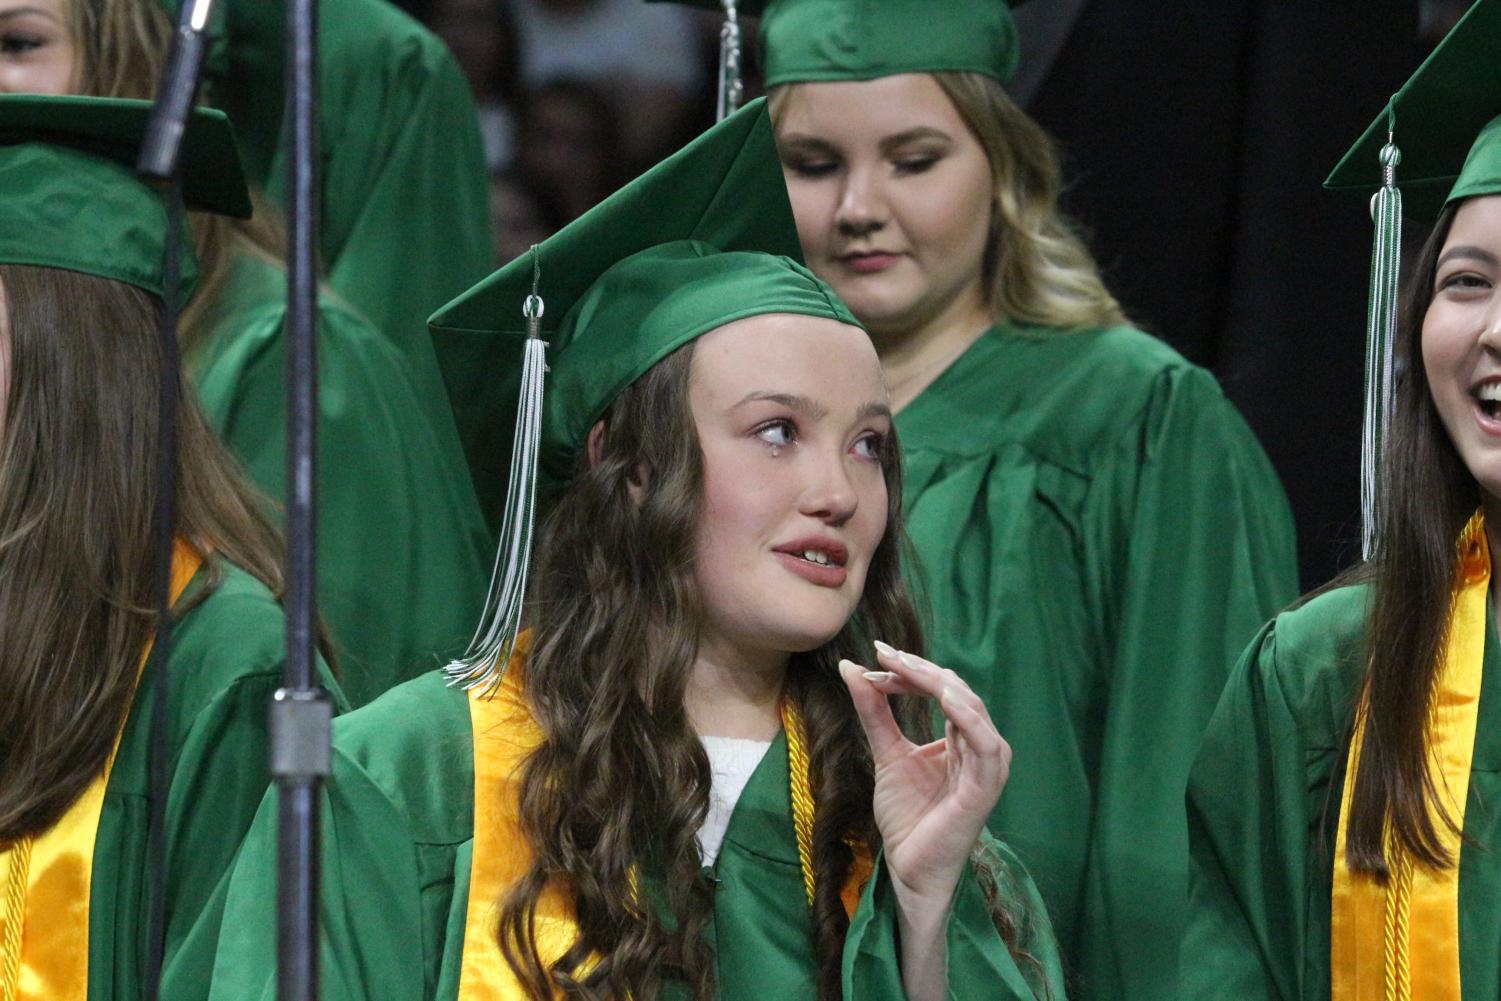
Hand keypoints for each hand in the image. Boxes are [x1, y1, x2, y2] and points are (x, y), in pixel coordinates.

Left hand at [838, 643, 1009, 904]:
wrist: (907, 867)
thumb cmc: (906, 816)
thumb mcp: (886, 753)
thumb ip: (875, 712)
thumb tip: (852, 668)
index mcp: (962, 739)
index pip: (943, 690)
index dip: (910, 671)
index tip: (875, 658)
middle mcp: (980, 748)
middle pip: (957, 692)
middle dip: (919, 670)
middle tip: (884, 655)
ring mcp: (986, 768)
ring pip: (972, 710)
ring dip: (939, 684)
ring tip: (906, 667)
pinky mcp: (984, 789)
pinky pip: (986, 746)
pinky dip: (968, 718)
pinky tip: (943, 698)